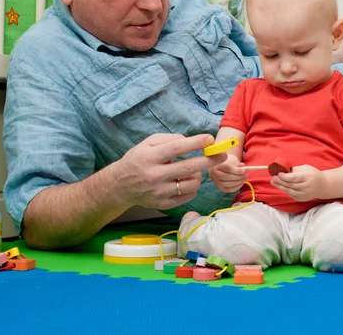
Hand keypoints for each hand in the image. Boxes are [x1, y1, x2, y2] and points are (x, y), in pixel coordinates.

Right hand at [112, 133, 226, 209]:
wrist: (120, 186)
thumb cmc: (138, 160)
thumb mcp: (147, 143)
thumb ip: (168, 139)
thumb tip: (189, 140)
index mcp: (150, 157)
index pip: (177, 148)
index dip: (196, 143)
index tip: (210, 139)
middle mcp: (155, 175)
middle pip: (189, 167)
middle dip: (209, 160)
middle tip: (222, 155)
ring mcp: (159, 192)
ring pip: (191, 183)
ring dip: (199, 174)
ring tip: (195, 169)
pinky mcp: (163, 204)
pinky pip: (188, 196)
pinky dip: (193, 187)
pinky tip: (187, 181)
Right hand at [209, 154, 246, 192]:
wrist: (217, 168)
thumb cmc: (225, 162)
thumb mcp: (231, 159)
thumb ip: (236, 163)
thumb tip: (243, 166)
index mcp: (217, 164)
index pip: (227, 168)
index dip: (236, 170)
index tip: (243, 170)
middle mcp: (215, 174)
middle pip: (228, 177)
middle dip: (239, 176)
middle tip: (246, 175)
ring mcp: (217, 182)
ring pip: (229, 184)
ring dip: (239, 182)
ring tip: (244, 178)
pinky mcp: (220, 188)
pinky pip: (229, 189)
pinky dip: (237, 187)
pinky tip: (241, 183)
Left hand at [270, 164, 326, 201]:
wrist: (322, 186)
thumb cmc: (313, 174)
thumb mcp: (306, 168)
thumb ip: (295, 170)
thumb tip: (283, 170)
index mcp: (308, 177)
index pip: (295, 178)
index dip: (285, 177)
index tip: (279, 174)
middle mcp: (307, 187)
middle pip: (291, 185)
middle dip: (280, 181)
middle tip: (273, 178)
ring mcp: (305, 194)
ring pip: (290, 191)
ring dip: (280, 186)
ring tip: (274, 182)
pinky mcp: (302, 199)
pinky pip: (291, 195)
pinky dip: (285, 190)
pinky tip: (281, 186)